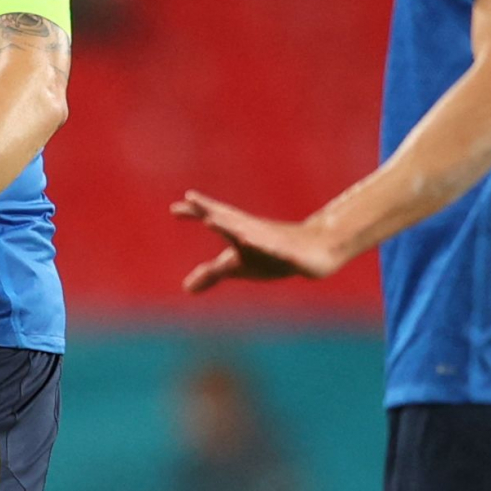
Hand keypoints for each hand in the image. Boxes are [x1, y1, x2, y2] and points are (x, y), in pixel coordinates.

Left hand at [173, 191, 345, 292]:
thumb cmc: (270, 254)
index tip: (174, 208)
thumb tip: (186, 289)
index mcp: (240, 233)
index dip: (196, 211)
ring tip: (220, 226)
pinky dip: (274, 251)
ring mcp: (275, 244)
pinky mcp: (294, 257)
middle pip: (231, 221)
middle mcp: (255, 234)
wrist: (316, 250)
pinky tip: (267, 250)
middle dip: (213, 213)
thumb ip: (211, 274)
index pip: (215, 218)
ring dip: (239, 231)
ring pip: (255, 236)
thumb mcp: (238, 267)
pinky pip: (284, 254)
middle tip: (192, 200)